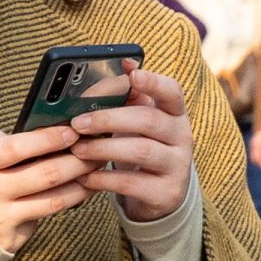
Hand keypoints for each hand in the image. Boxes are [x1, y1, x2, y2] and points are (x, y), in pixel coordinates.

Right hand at [0, 127, 99, 254]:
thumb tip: (27, 137)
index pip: (16, 148)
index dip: (47, 138)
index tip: (70, 130)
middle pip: (45, 175)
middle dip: (77, 160)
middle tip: (95, 150)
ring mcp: (1, 220)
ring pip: (54, 201)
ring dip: (80, 185)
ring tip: (94, 173)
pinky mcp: (10, 241)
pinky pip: (40, 220)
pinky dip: (55, 206)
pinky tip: (70, 195)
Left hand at [71, 70, 193, 223]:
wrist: (160, 195)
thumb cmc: (143, 148)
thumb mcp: (139, 122)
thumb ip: (128, 97)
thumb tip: (120, 65)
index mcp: (175, 114)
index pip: (172, 91)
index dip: (154, 82)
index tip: (133, 74)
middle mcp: (182, 137)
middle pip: (149, 120)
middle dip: (109, 119)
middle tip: (78, 123)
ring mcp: (177, 166)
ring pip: (141, 151)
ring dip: (103, 148)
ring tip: (77, 149)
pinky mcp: (166, 193)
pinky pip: (132, 183)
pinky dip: (104, 179)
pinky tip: (85, 176)